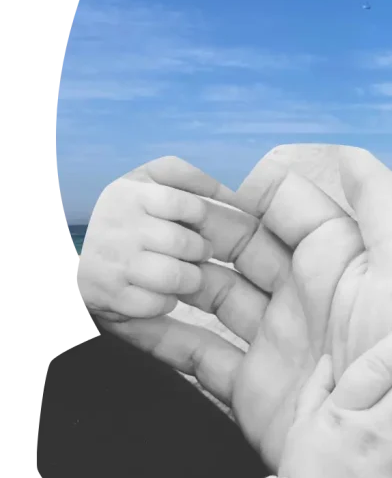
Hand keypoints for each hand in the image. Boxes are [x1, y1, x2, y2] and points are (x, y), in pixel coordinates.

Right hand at [73, 165, 227, 322]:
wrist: (73, 253)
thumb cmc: (127, 212)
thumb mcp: (149, 179)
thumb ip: (188, 174)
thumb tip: (232, 182)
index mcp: (128, 194)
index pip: (184, 205)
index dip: (199, 216)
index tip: (197, 222)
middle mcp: (116, 227)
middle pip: (182, 243)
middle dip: (199, 250)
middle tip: (196, 252)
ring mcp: (111, 263)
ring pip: (174, 276)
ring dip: (188, 279)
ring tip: (183, 274)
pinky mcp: (109, 297)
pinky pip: (156, 304)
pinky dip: (164, 302)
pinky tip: (157, 292)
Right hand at [94, 149, 391, 474]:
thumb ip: (381, 199)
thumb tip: (348, 147)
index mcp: (339, 256)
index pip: (282, 205)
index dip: (241, 186)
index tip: (197, 173)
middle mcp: (304, 293)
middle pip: (239, 245)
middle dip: (198, 227)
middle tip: (153, 214)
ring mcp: (276, 339)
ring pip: (211, 295)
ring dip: (174, 275)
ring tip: (134, 257)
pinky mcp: (254, 389)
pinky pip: (197, 355)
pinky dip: (161, 336)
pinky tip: (127, 314)